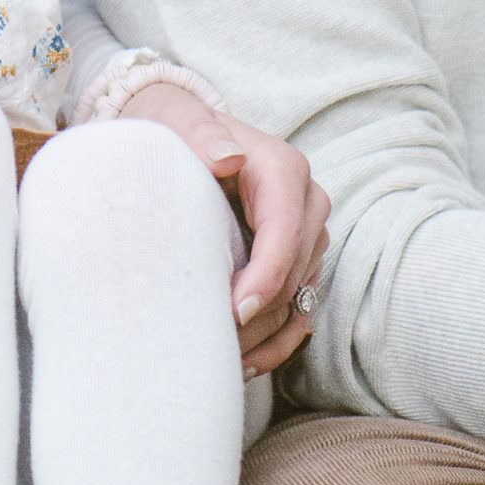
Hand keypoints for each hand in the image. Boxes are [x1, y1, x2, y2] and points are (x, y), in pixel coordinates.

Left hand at [118, 81, 328, 377]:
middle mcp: (306, 202)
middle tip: (214, 346)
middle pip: (295, 270)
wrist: (182, 134)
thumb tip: (229, 158)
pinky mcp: (298, 260)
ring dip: (264, 334)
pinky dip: (276, 341)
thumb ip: (200, 133)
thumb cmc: (177, 128)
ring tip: (220, 362)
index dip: (265, 276)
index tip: (234, 312)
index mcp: (284, 169)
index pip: (285, 230)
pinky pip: (299, 308)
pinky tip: (244, 364)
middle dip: (259, 313)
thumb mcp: (179, 120)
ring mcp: (306, 234)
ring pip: (298, 295)